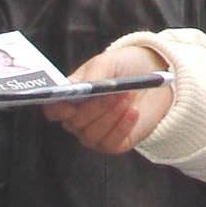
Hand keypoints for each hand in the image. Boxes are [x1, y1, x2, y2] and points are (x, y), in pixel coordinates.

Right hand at [43, 42, 174, 153]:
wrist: (153, 75)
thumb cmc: (124, 67)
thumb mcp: (108, 62)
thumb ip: (94, 74)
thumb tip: (84, 87)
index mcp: (70, 97)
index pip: (53, 110)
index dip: (56, 109)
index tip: (69, 105)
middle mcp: (78, 119)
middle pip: (75, 122)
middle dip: (96, 107)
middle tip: (114, 92)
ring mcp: (94, 134)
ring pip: (93, 134)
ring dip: (112, 114)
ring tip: (128, 95)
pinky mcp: (114, 144)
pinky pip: (111, 143)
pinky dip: (122, 127)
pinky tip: (133, 112)